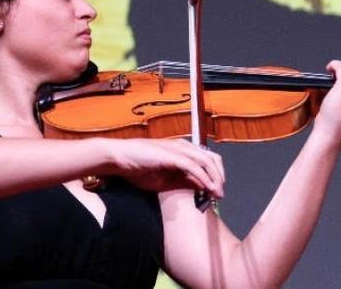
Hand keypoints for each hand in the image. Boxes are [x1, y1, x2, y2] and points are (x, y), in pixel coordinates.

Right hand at [110, 138, 224, 197]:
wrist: (120, 158)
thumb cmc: (138, 168)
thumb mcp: (165, 180)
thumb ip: (183, 182)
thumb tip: (201, 187)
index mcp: (183, 150)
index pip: (208, 159)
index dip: (216, 175)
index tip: (217, 191)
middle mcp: (184, 147)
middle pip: (212, 158)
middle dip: (220, 176)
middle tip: (220, 193)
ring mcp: (179, 149)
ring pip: (206, 161)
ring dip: (214, 178)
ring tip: (217, 193)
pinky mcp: (173, 155)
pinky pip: (194, 166)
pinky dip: (203, 178)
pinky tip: (206, 188)